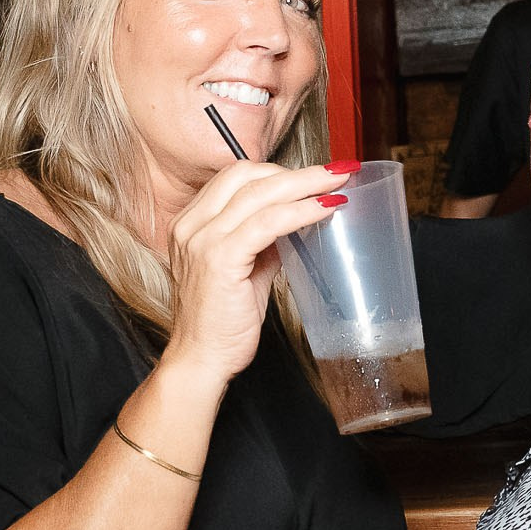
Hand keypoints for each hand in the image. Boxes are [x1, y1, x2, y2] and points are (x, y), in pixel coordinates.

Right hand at [162, 160, 348, 388]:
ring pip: (260, 194)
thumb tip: (296, 220)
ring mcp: (203, 241)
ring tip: (339, 185)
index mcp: (191, 223)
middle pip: (248, 176)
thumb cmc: (222, 321)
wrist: (202, 359)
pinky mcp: (220, 260)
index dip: (278, 170)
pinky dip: (301, 212)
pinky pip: (268, 223)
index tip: (314, 175)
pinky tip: (325, 209)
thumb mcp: (243, 270)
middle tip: (337, 172)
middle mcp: (191, 225)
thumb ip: (263, 242)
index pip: (236, 177)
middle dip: (297, 171)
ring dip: (307, 185)